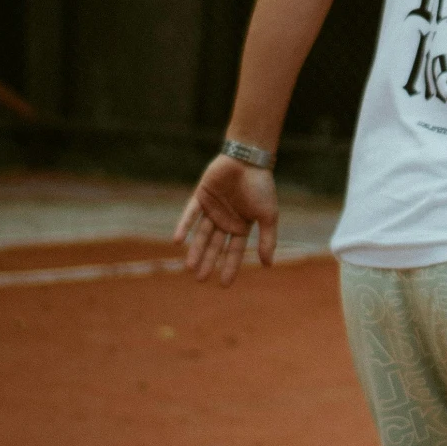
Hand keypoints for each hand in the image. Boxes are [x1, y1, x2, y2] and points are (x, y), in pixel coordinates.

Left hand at [174, 155, 278, 286]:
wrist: (249, 160)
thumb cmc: (261, 186)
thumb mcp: (268, 216)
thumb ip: (267, 239)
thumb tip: (268, 265)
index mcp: (241, 226)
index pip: (234, 251)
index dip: (229, 267)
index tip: (223, 285)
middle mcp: (225, 221)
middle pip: (215, 246)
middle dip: (207, 262)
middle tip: (199, 279)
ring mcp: (212, 210)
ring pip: (202, 234)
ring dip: (196, 249)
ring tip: (189, 267)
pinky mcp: (201, 197)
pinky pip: (191, 214)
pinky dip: (184, 226)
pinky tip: (178, 241)